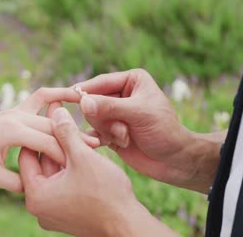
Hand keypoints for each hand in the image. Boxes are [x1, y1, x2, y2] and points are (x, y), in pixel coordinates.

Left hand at [0, 88, 98, 195]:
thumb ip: (18, 181)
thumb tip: (41, 184)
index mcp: (10, 131)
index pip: (48, 141)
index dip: (69, 152)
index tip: (90, 160)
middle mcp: (13, 116)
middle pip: (52, 124)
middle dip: (74, 135)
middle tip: (99, 142)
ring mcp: (12, 111)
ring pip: (46, 104)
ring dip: (66, 105)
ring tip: (89, 104)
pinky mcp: (12, 112)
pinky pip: (38, 99)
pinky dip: (54, 96)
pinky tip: (69, 98)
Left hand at [19, 107, 175, 236]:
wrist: (128, 225)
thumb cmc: (106, 194)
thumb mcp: (83, 157)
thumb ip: (66, 132)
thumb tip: (54, 110)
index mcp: (36, 196)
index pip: (27, 155)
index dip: (38, 130)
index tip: (47, 112)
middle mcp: (40, 207)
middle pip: (41, 163)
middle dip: (54, 139)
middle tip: (59, 114)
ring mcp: (54, 212)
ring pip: (54, 172)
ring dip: (64, 152)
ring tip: (72, 127)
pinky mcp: (67, 213)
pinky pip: (64, 184)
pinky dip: (71, 167)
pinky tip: (81, 147)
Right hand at [75, 69, 222, 192]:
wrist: (174, 161)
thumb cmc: (164, 131)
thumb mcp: (138, 114)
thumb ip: (109, 107)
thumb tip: (83, 101)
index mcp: (131, 81)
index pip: (100, 82)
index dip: (84, 90)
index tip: (68, 96)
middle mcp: (120, 95)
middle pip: (92, 102)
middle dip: (105, 119)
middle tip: (122, 130)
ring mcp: (114, 115)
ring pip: (92, 119)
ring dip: (108, 131)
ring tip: (125, 137)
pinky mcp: (110, 132)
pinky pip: (93, 133)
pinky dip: (100, 139)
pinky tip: (116, 143)